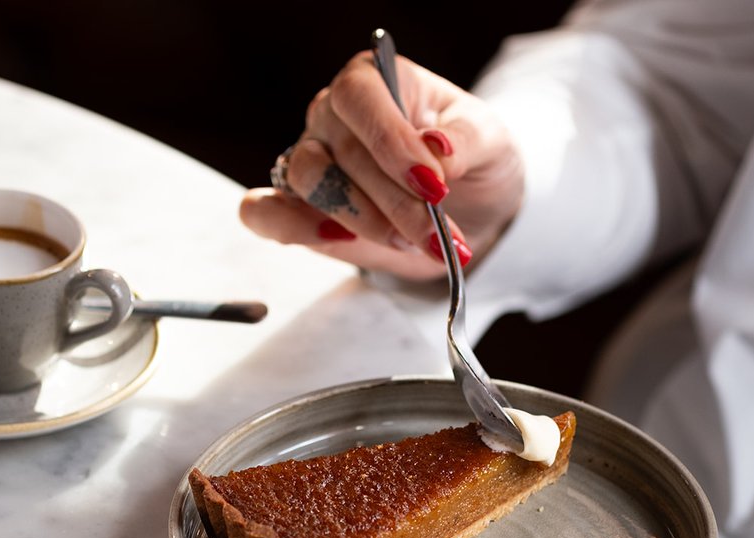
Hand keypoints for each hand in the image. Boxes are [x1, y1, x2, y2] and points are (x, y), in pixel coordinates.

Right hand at [240, 50, 523, 280]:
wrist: (469, 210)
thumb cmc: (473, 161)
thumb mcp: (491, 143)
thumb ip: (465, 141)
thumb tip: (435, 148)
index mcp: (375, 81)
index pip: (359, 96)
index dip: (390, 141)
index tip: (432, 185)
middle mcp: (333, 116)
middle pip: (340, 150)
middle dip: (393, 202)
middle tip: (434, 235)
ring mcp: (310, 159)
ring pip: (306, 180)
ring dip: (358, 218)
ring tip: (407, 240)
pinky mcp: (298, 207)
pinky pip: (263, 211)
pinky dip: (288, 226)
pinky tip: (335, 238)